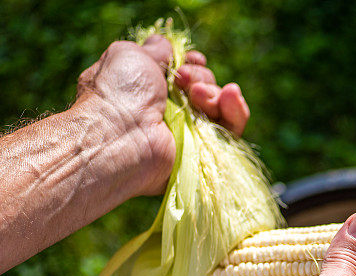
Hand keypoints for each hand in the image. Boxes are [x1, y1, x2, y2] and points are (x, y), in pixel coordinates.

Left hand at [73, 35, 250, 196]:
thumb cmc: (119, 94)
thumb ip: (154, 49)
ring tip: (200, 94)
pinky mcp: (204, 151)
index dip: (192, 63)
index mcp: (149, 87)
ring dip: (215, 93)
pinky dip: (236, 111)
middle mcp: (170, 110)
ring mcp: (187, 132)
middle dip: (199, 77)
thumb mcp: (130, 55)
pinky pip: (231, 129)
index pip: (184, 72)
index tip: (191, 59)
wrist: (121, 138)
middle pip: (204, 86)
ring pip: (219, 106)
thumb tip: (166, 43)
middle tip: (183, 80)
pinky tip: (231, 96)